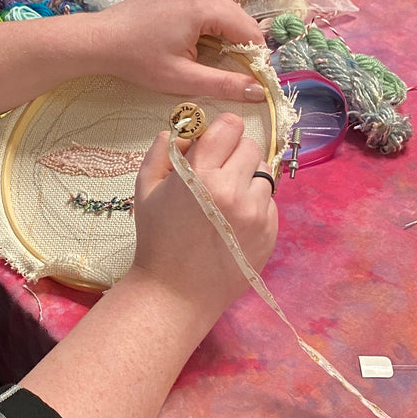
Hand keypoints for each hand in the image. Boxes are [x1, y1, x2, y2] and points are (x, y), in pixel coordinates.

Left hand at [84, 0, 265, 102]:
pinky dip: (214, 29)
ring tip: (219, 65)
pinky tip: (202, 49)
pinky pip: (210, 10)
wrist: (100, 39)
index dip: (257, 58)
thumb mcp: (181, 78)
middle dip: (244, 48)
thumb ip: (223, 84)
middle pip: (240, 20)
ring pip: (226, 15)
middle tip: (238, 76)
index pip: (250, 32)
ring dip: (229, 38)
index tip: (254, 81)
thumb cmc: (138, 59)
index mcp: (206, 7)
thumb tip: (258, 92)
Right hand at [127, 114, 278, 323]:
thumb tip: (183, 131)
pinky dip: (255, 205)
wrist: (176, 293)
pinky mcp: (270, 232)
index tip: (214, 143)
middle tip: (217, 174)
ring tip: (225, 202)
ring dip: (247, 180)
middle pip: (251, 146)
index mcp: (201, 174)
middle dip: (234, 154)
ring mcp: (256, 213)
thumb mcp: (145, 189)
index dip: (221, 130)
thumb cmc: (157, 239)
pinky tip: (234, 223)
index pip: (230, 125)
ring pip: (263, 174)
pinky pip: (270, 203)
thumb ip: (162, 150)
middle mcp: (233, 190)